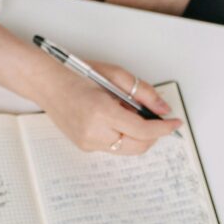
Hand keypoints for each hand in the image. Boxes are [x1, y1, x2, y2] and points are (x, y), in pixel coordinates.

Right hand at [31, 60, 182, 155]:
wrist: (47, 83)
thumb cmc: (77, 74)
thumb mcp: (115, 75)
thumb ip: (143, 93)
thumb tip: (163, 109)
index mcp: (101, 113)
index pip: (142, 130)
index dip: (163, 129)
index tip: (175, 123)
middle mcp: (93, 133)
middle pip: (138, 145)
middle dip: (153, 135)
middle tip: (158, 119)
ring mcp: (88, 143)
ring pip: (127, 149)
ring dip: (138, 136)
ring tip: (132, 114)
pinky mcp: (85, 147)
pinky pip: (114, 147)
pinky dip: (124, 136)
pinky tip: (117, 119)